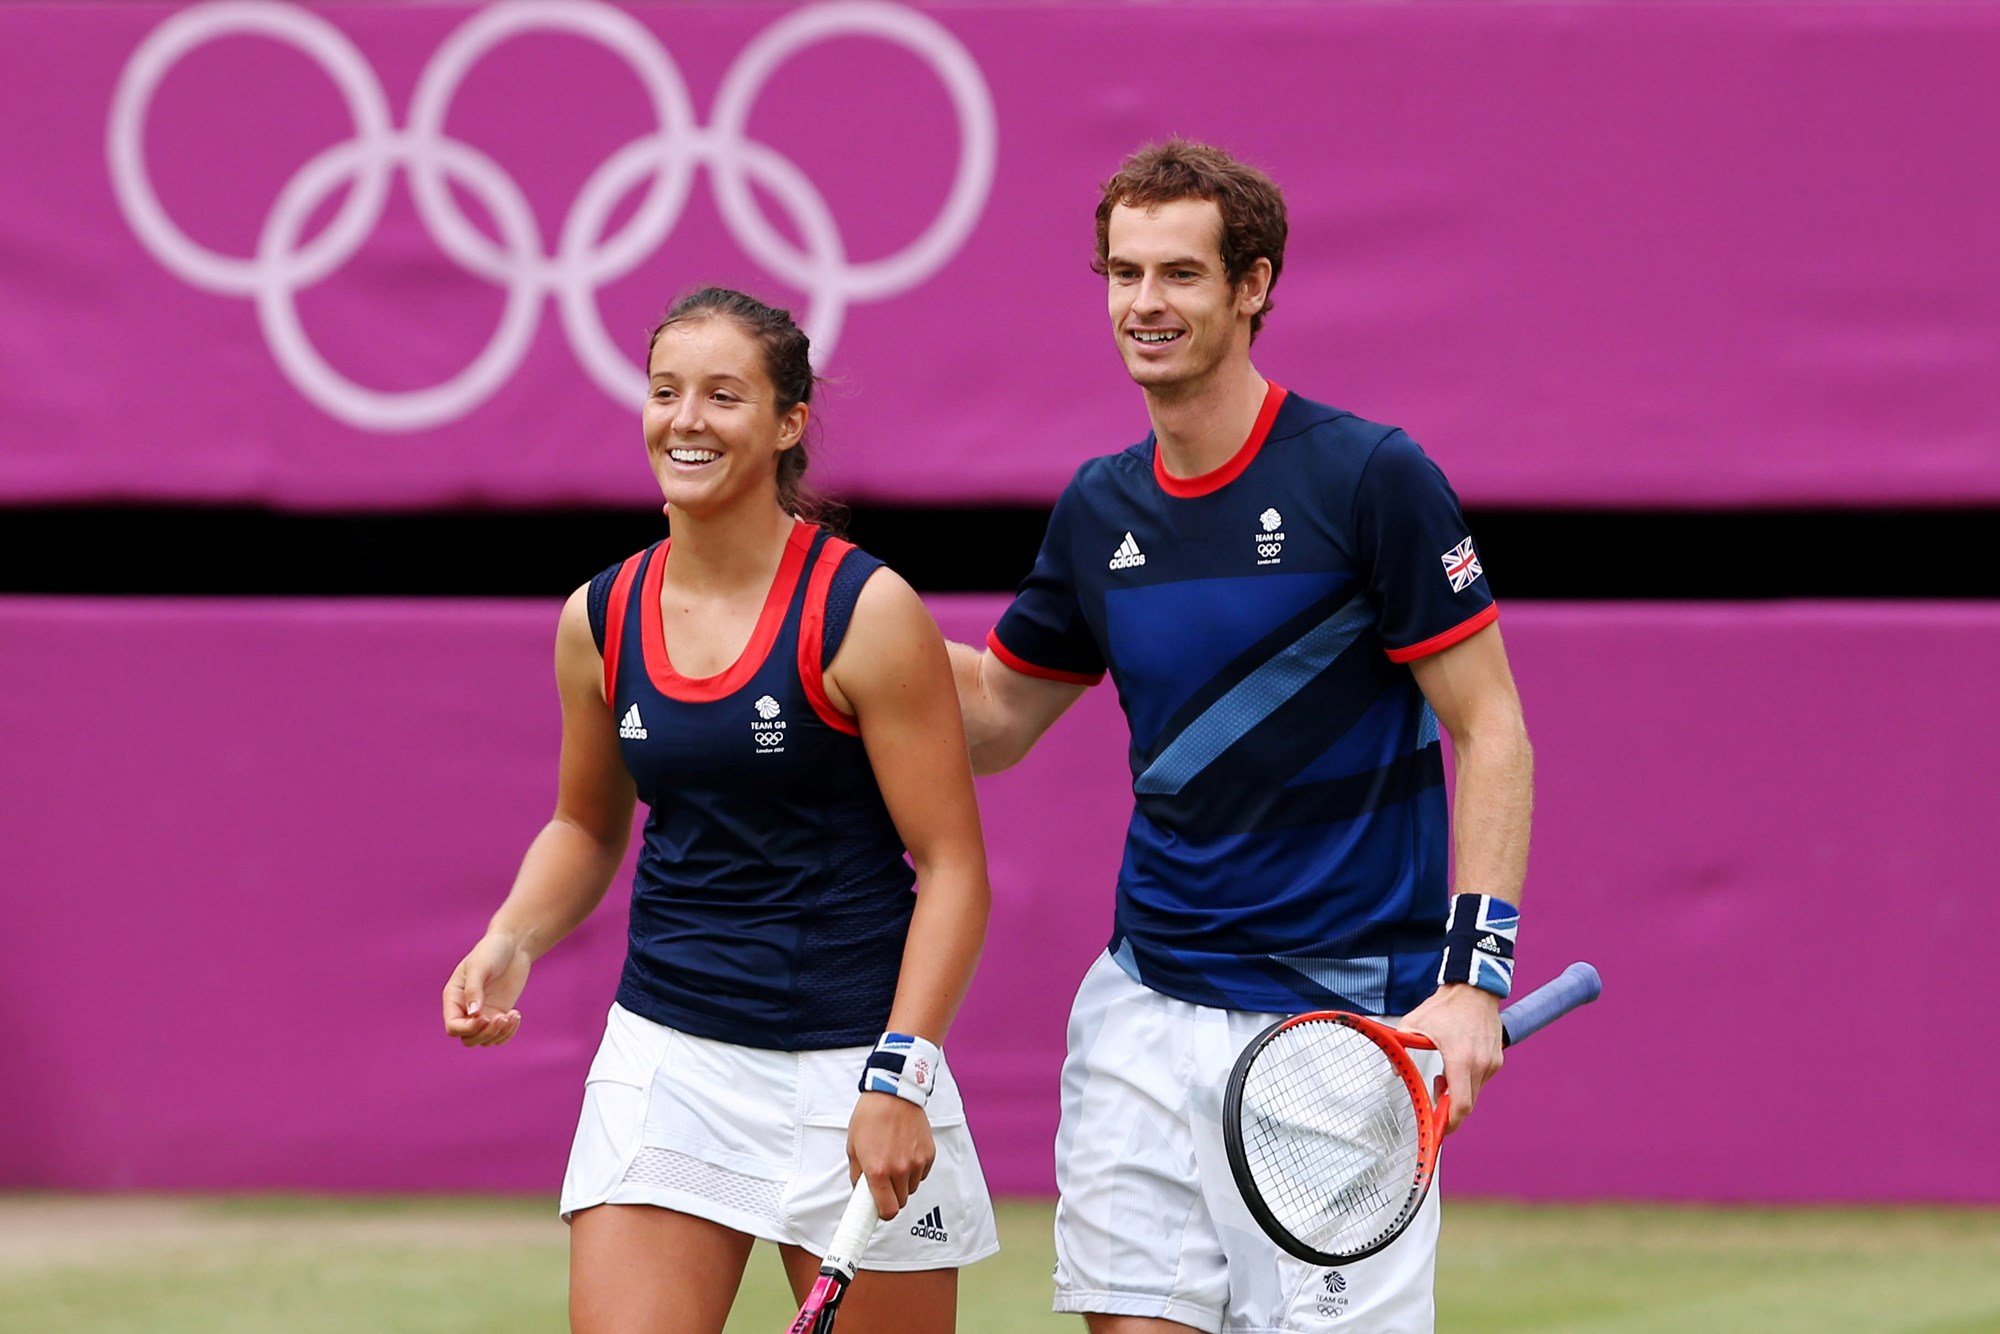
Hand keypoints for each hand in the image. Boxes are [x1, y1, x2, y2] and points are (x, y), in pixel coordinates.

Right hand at [442, 933, 529, 1046]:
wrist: (513, 945)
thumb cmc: (491, 950)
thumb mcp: (479, 966)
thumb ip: (474, 989)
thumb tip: (472, 1014)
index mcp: (454, 998)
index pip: (453, 1026)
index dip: (467, 1028)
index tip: (485, 1018)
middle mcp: (465, 1009)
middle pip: (468, 1039)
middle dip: (485, 1034)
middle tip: (502, 1018)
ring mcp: (483, 1013)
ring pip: (484, 1040)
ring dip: (499, 1034)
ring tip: (513, 1015)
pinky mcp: (499, 1013)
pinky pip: (500, 1035)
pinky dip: (508, 1032)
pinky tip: (517, 1015)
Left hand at [846, 1093, 935, 1219]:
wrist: (893, 1093)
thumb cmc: (870, 1116)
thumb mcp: (853, 1147)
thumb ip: (857, 1174)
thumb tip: (860, 1191)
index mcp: (878, 1171)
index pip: (888, 1210)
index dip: (883, 1213)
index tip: (880, 1210)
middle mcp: (899, 1170)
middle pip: (901, 1202)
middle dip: (891, 1195)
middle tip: (883, 1181)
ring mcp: (916, 1162)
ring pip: (911, 1187)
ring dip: (903, 1182)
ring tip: (894, 1160)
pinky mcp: (928, 1154)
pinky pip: (921, 1173)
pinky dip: (914, 1169)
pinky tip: (905, 1152)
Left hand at [1398, 983, 1502, 1133]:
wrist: (1474, 989)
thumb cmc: (1445, 1007)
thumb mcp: (1414, 1025)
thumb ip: (1400, 1049)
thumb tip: (1395, 1071)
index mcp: (1461, 1060)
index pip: (1461, 1106)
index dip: (1450, 1123)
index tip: (1438, 1129)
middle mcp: (1481, 1064)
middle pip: (1467, 1104)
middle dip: (1449, 1108)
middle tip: (1434, 1094)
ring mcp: (1492, 1063)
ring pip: (1475, 1093)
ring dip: (1458, 1093)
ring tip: (1442, 1075)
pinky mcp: (1497, 1060)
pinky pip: (1481, 1081)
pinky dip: (1468, 1082)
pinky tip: (1456, 1066)